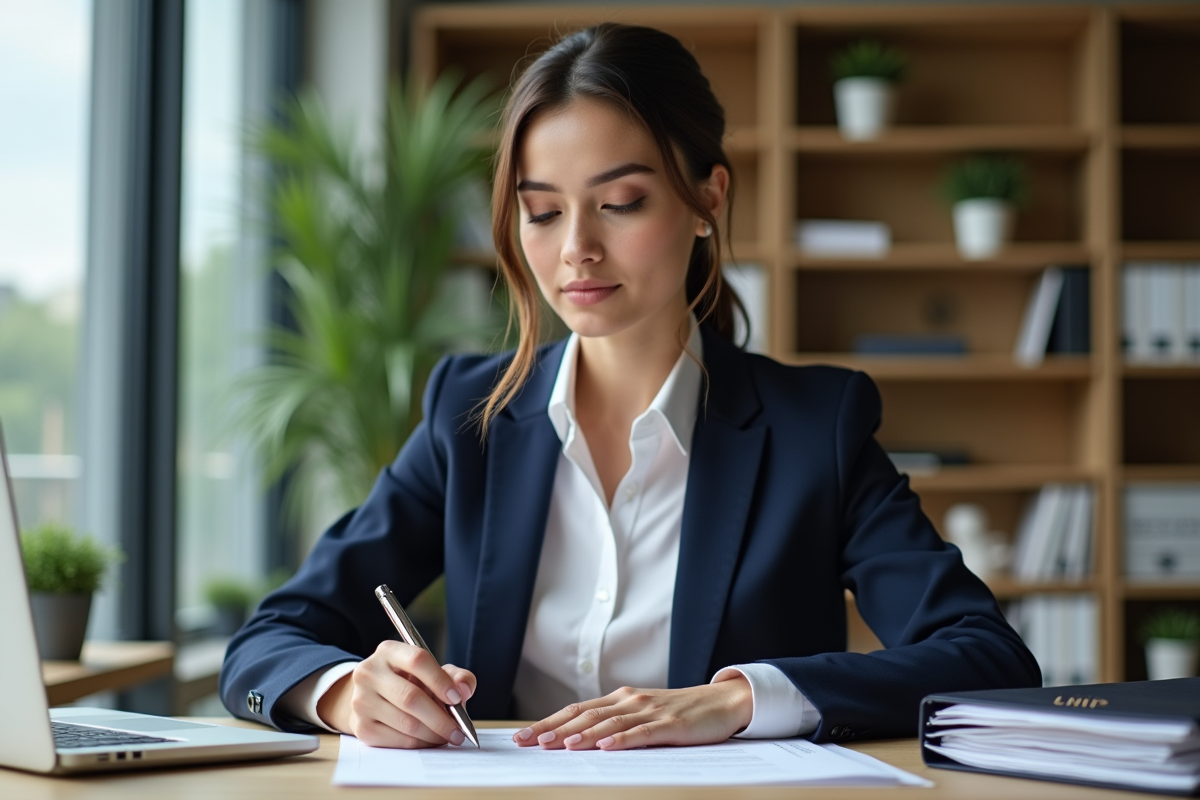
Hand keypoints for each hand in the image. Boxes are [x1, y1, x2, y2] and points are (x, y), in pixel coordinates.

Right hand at [316, 640, 475, 748]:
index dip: (440, 680)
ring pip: (406, 723)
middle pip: (410, 697)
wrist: (374, 700)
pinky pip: (398, 740)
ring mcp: (361, 700)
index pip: (417, 660)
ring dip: (433, 734)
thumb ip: (456, 676)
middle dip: (440, 718)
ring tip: (447, 736)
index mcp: (389, 651)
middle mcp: (369, 672)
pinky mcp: (361, 727)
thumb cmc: (410, 683)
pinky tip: (429, 740)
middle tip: (458, 731)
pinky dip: (419, 743)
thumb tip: (464, 689)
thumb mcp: (433, 672)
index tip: (457, 698)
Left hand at [512, 674, 752, 750]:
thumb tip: (576, 740)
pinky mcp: (669, 724)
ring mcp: (650, 711)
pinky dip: (621, 740)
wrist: (722, 702)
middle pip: (584, 715)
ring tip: (560, 745)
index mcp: (620, 699)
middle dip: (553, 729)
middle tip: (527, 742)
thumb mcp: (643, 715)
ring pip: (609, 724)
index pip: (575, 711)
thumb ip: (614, 724)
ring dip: (583, 734)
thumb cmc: (680, 713)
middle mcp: (630, 701)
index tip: (521, 737)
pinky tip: (605, 747)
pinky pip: (641, 733)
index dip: (547, 723)